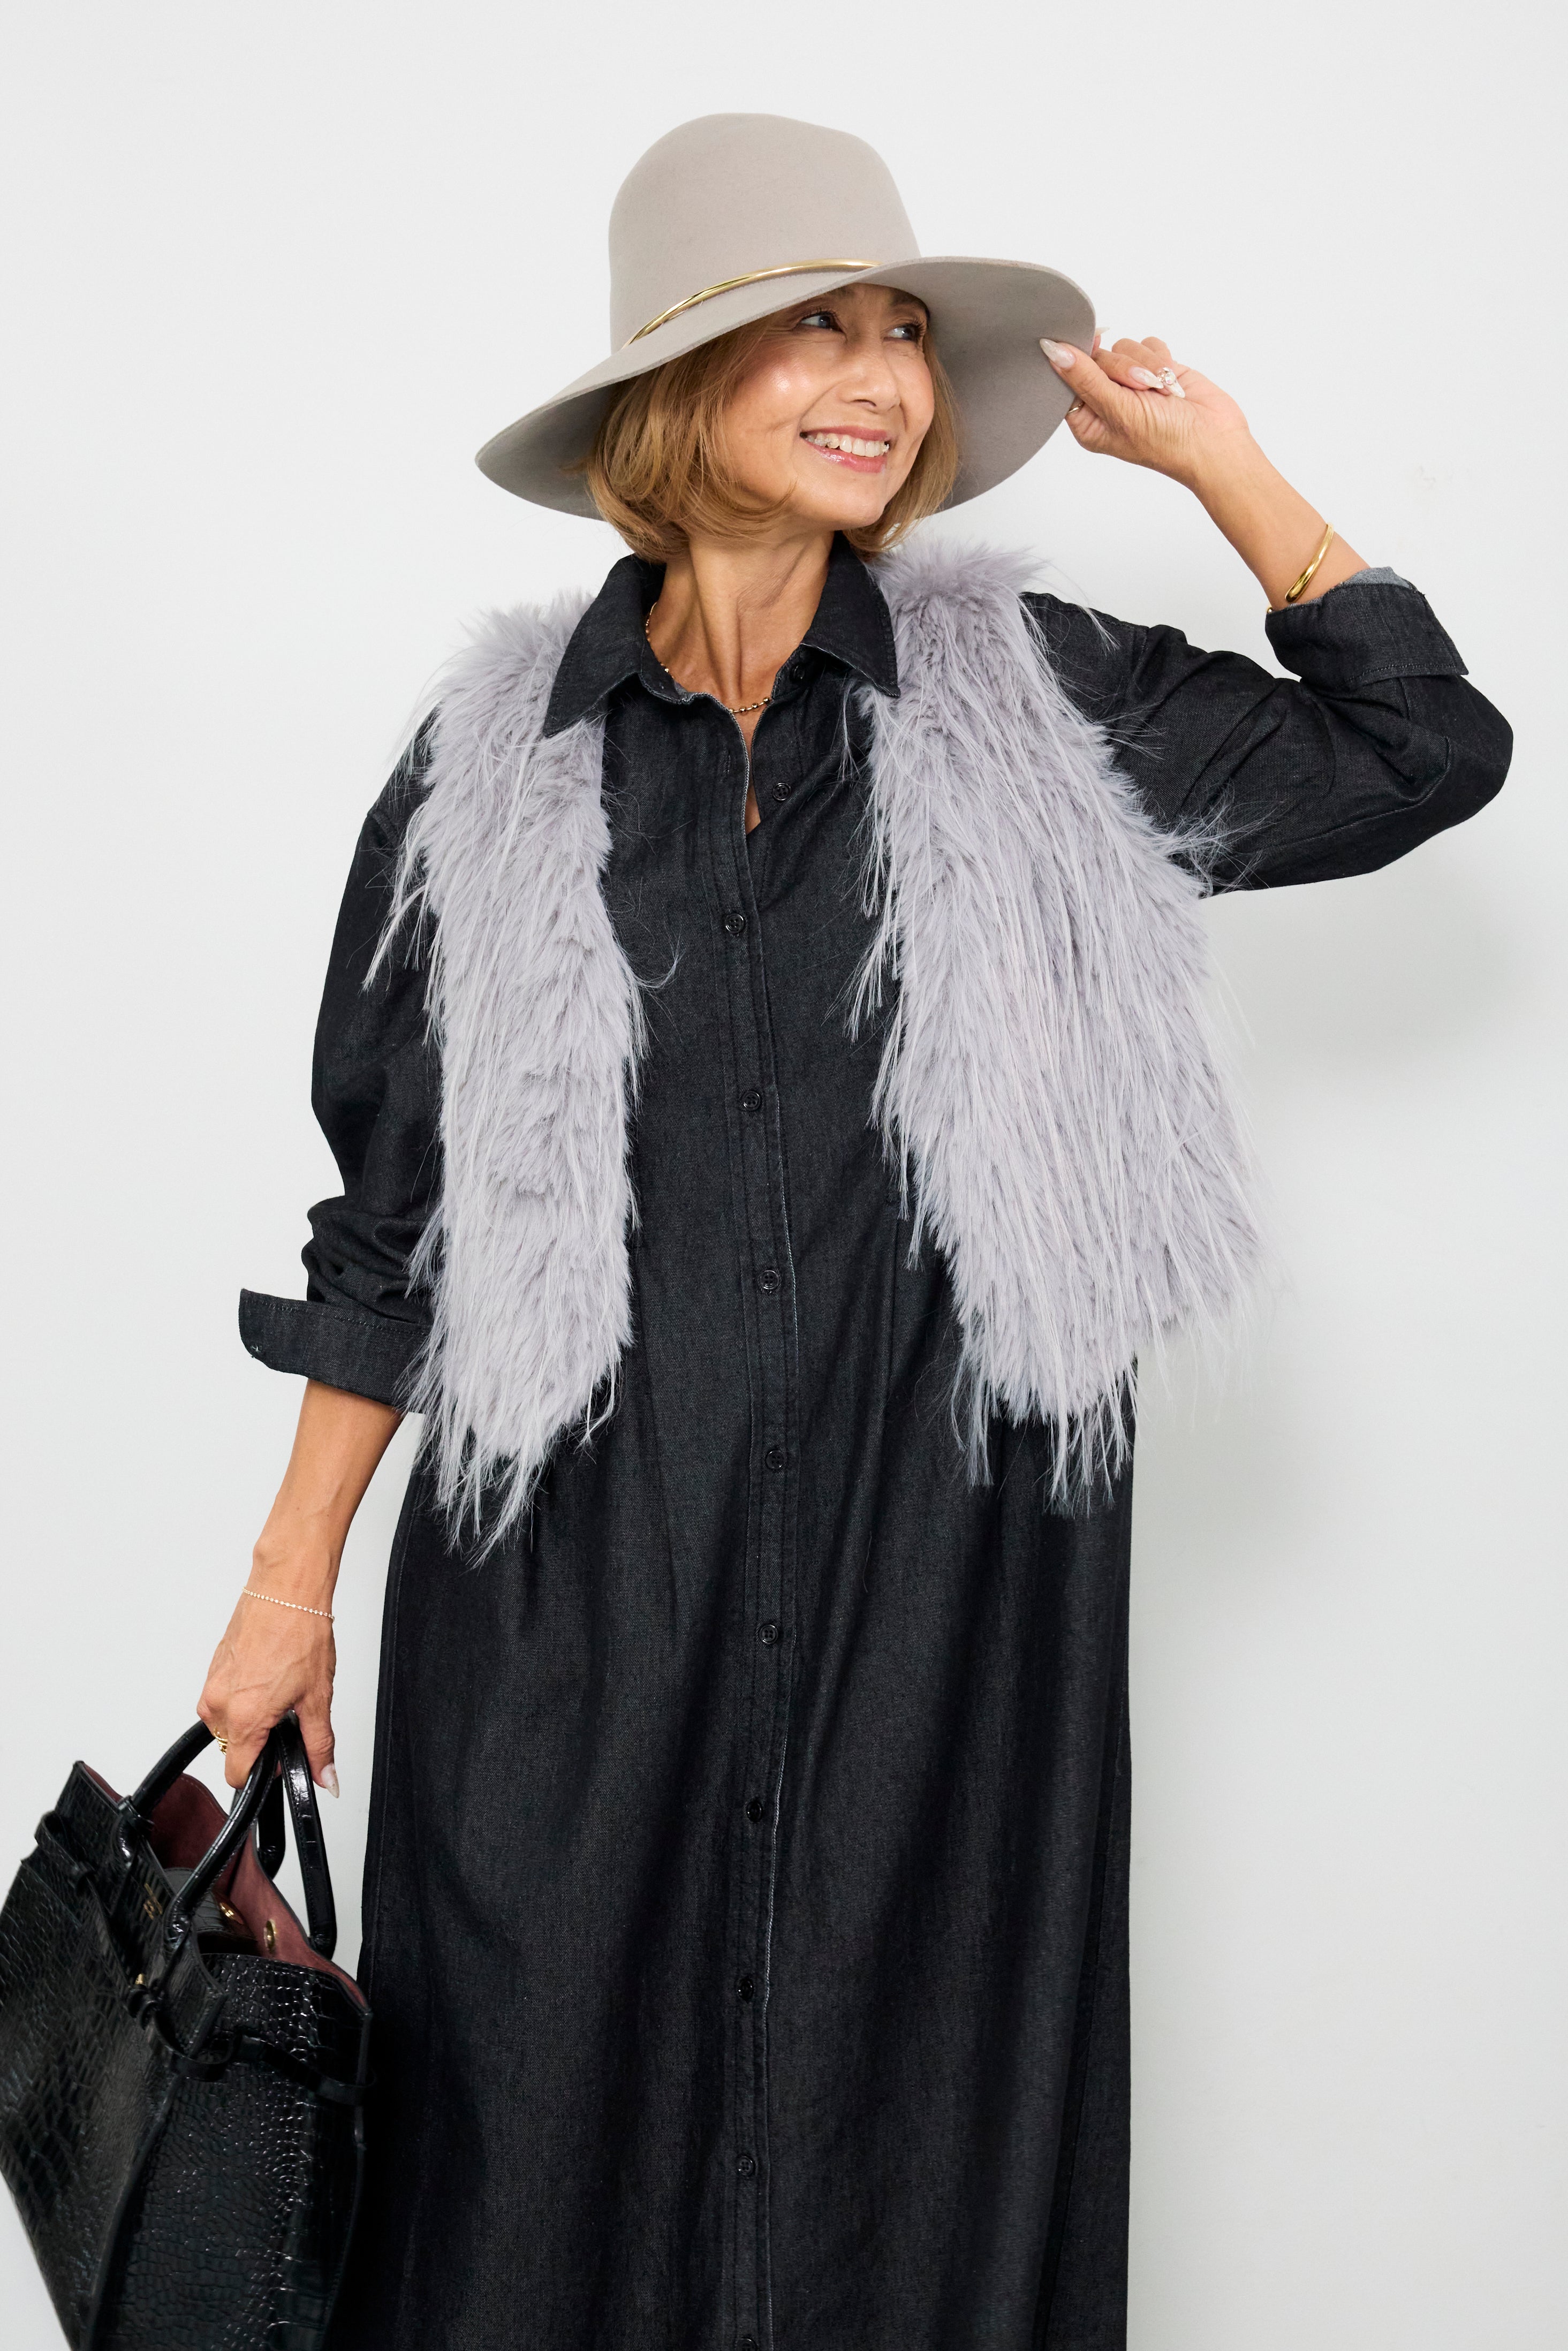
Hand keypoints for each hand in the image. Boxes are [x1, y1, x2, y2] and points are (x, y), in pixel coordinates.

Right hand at [196, 1378, 400, 1792]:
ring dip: (251, 1716)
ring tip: (281, 1689)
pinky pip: (224, 1696)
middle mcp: (219, 1704)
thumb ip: (318, 1744)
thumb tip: (325, 1776)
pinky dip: (244, 1694)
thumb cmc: (300, 1632)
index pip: (237, 1774)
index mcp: (243, 1718)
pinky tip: (269, 1674)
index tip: (281, 1761)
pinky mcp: (213, 1666)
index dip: (263, 1772)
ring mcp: (213, 1683)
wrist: (287, 1587)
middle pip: (234, 1747)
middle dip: (260, 1740)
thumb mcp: (318, 1697)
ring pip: (228, 1721)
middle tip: (289, 1713)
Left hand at [1040, 333, 1250, 492]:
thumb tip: (1052, 351)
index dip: (1078, 363)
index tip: (1091, 355)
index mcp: (1088, 420)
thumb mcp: (1117, 411)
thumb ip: (1084, 377)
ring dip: (1147, 365)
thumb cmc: (1165, 440)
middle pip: (1097, 357)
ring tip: (1161, 392)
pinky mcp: (1155, 366)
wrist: (1215, 440)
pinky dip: (1162, 358)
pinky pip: (1148, 342)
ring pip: (1124, 346)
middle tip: (1142, 390)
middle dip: (1124, 369)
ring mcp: (1132, 382)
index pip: (1067, 378)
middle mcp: (1107, 399)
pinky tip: (1171, 381)